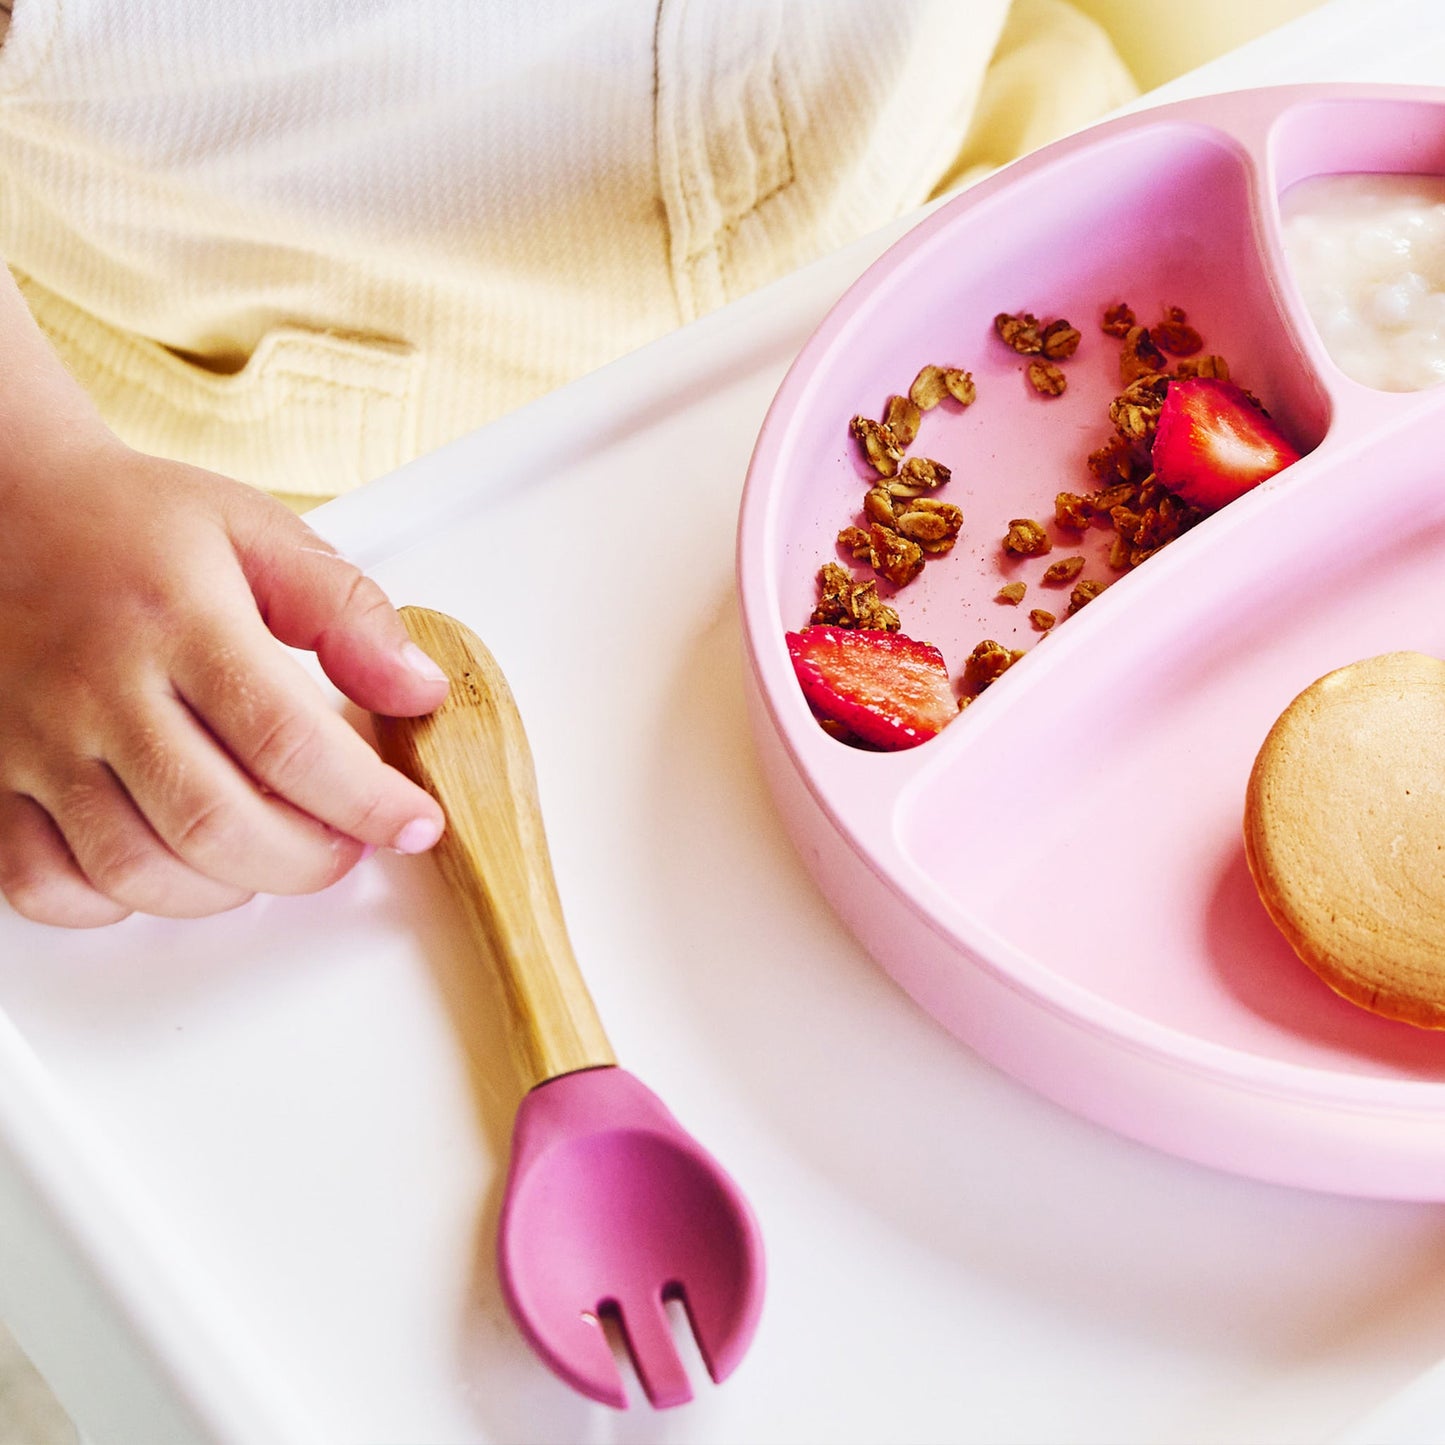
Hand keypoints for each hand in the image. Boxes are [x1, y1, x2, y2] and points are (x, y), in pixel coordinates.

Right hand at [0, 436, 448, 925]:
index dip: (366, 802)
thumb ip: (347, 611)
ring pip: (135, 868)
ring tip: (271, 851)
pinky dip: (118, 901)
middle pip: (216, 824)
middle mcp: (98, 688)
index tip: (415, 823)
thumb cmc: (131, 523)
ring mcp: (35, 741)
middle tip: (348, 844)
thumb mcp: (257, 531)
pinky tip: (170, 863)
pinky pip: (44, 883)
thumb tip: (418, 691)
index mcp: (178, 620)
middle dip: (307, 861)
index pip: (288, 742)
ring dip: (226, 888)